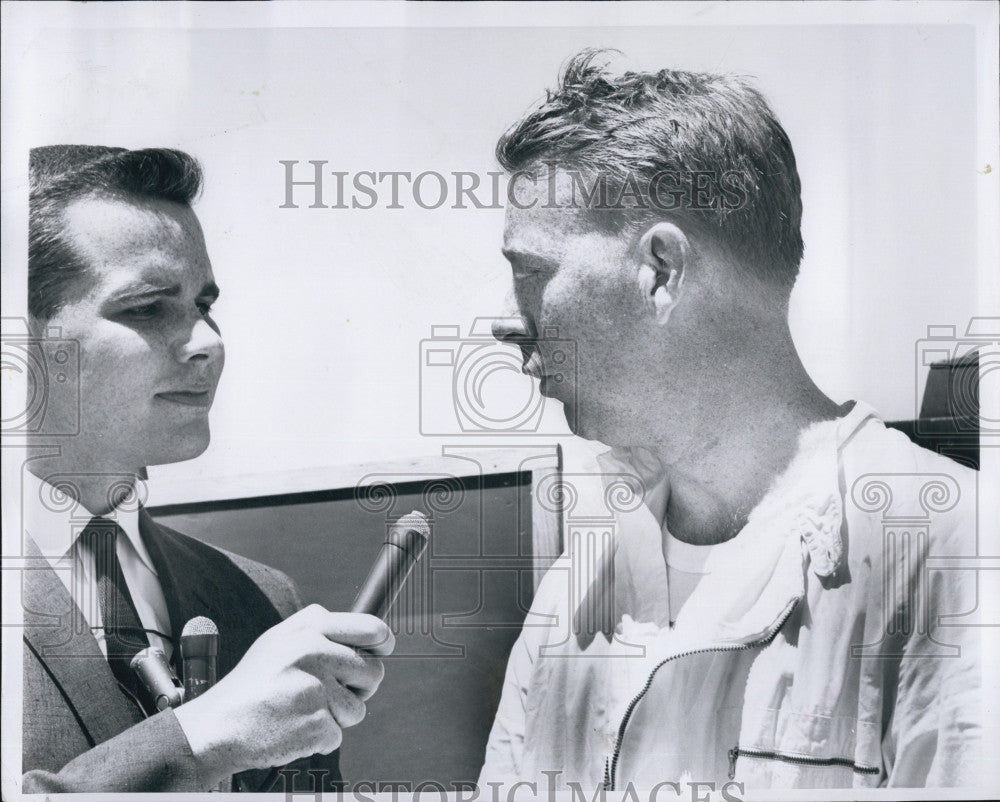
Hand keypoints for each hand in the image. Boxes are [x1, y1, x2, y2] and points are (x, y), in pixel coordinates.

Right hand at [174, 604, 393, 782]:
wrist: (218, 726)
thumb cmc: (252, 684)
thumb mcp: (278, 640)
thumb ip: (318, 628)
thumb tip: (367, 631)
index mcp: (310, 629)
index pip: (371, 628)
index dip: (383, 641)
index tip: (383, 649)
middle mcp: (316, 654)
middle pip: (373, 671)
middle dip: (359, 686)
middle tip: (331, 692)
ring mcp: (317, 689)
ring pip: (358, 707)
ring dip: (337, 716)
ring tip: (302, 710)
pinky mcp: (316, 724)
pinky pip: (338, 734)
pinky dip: (319, 737)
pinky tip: (294, 728)